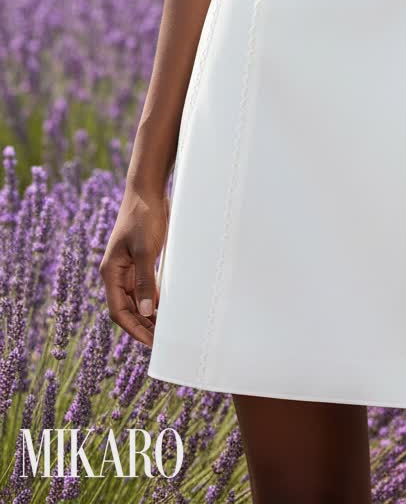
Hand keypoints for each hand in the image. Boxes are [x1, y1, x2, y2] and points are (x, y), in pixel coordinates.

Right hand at [99, 186, 169, 346]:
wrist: (147, 190)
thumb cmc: (143, 216)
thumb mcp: (146, 250)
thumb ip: (145, 281)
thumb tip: (147, 312)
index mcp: (111, 272)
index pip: (119, 312)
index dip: (134, 329)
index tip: (151, 343)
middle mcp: (116, 273)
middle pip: (127, 309)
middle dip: (142, 326)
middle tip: (162, 341)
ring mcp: (128, 266)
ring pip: (136, 299)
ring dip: (149, 314)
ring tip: (166, 329)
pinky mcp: (140, 259)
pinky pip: (145, 286)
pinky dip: (154, 298)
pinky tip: (167, 307)